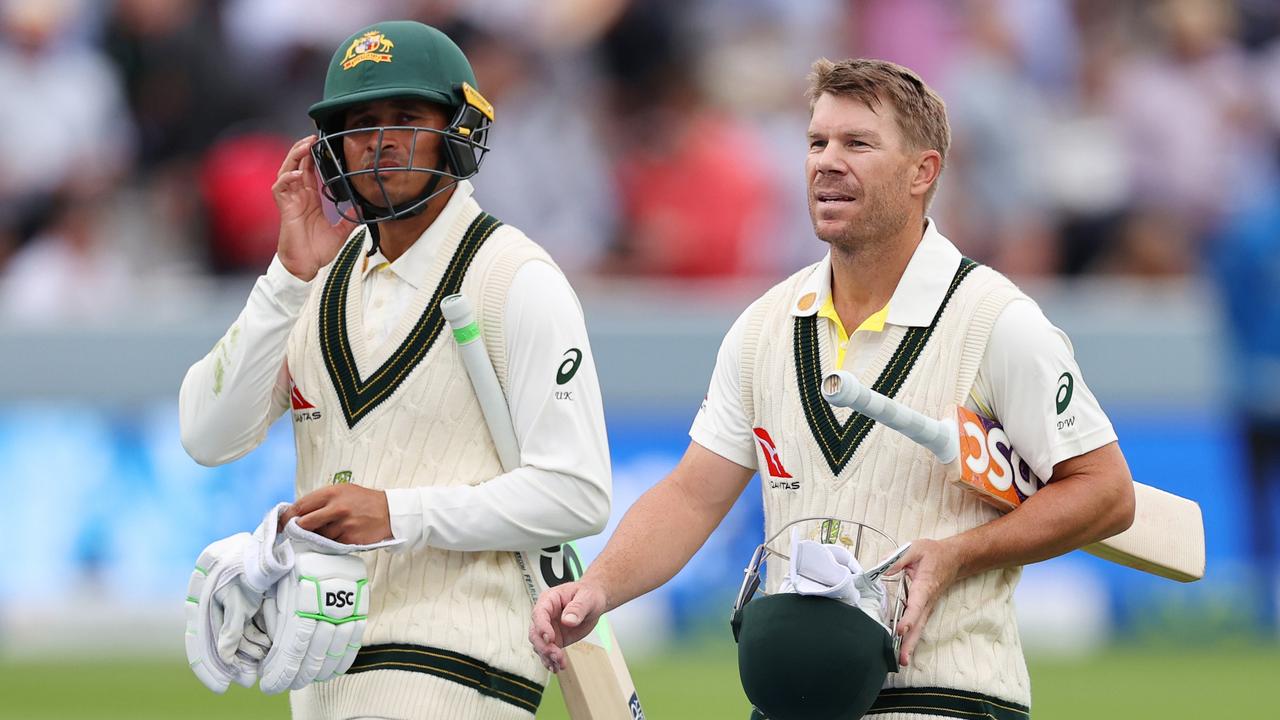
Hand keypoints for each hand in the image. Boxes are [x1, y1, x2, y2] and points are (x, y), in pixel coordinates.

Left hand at [258, 549, 368, 693]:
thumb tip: (267, 655)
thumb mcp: (274, 586)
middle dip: (298, 675)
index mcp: (302, 594)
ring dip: (319, 671)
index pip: (294, 645)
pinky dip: (343, 658)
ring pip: (335, 648)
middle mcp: (327, 600)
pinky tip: (331, 671)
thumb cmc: (289, 566)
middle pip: (315, 651)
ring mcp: (347, 603)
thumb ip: (272, 616)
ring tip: (306, 681)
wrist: (318, 540)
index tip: (271, 685)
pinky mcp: (360, 603)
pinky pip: (354, 638)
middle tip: (286, 685)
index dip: (283, 670)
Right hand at [273, 135, 355, 280]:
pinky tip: (296, 174)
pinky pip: (280, 188)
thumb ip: (349, 218)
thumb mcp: (340, 232)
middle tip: (314, 138)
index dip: (315, 157)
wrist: (306, 266)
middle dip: (303, 149)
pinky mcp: (285, 208)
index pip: (311, 171)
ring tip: (304, 146)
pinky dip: (287, 179)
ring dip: (294, 157)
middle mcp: (299, 196)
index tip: (323, 144)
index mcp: (311, 199)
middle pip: (297, 165)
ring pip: (286, 171)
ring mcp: (291, 201)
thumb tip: (361, 207)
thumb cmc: (317, 251)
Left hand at [280, 484, 392, 544]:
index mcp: (331, 493)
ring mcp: (343, 525)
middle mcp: (336, 508)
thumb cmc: (362, 501)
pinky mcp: (349, 539)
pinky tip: (335, 537)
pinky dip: (329, 544)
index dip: (287, 517)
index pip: (300, 506)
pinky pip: (331, 545)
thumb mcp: (341, 491)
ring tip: (324, 533)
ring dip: (315, 538)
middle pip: (304, 524)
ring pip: (317, 537)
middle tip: (294, 534)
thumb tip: (297, 514)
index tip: (282, 524)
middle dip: (296, 530)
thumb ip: (320, 500)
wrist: (388, 511)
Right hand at [528, 581, 607, 671]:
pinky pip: (548, 652)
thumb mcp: (587, 598)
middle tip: (556, 655)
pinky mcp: (555, 640)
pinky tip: (557, 667)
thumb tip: (568, 620)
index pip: (539, 614)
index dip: (542, 627)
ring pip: (540, 645)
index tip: (550, 638)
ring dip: (547, 656)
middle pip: (535, 633)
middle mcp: (545, 615)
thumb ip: (577, 608)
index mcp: (549, 600)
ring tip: (559, 665)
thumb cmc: (588, 594)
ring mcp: (549, 629)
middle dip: (544, 646)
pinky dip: (551, 661)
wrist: (594, 601)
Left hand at [887, 538, 964, 666]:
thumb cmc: (934, 553)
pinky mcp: (926, 609)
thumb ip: (897, 559)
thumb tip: (880, 569)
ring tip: (901, 660)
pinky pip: (919, 625)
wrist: (955, 558)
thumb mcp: (915, 548)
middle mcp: (928, 601)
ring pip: (920, 628)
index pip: (916, 605)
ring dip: (911, 644)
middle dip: (910, 642)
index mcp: (925, 586)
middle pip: (919, 625)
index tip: (900, 629)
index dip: (908, 618)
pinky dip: (912, 638)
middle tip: (902, 659)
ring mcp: (928, 606)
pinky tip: (904, 649)